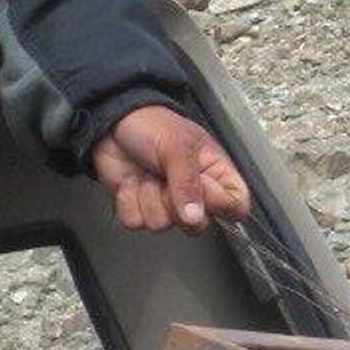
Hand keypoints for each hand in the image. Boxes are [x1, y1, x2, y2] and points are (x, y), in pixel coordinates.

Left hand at [90, 106, 250, 233]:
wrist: (113, 123)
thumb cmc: (153, 124)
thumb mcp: (178, 147)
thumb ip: (188, 183)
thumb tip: (196, 217)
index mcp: (215, 174)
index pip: (236, 206)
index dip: (219, 205)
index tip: (201, 188)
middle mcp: (194, 194)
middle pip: (197, 226)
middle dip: (174, 204)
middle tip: (167, 178)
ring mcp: (167, 204)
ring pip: (162, 225)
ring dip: (147, 197)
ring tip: (147, 173)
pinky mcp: (141, 209)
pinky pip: (136, 222)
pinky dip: (128, 200)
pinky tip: (132, 181)